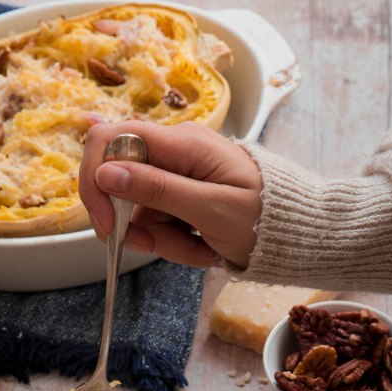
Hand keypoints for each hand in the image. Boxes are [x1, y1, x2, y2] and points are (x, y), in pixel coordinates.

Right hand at [78, 120, 262, 268]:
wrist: (296, 232)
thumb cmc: (264, 217)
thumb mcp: (210, 208)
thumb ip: (157, 189)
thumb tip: (105, 172)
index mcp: (181, 142)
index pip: (110, 140)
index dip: (95, 181)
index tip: (108, 226)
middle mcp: (173, 152)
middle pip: (121, 185)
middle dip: (137, 225)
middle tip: (161, 246)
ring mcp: (176, 176)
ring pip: (140, 213)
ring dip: (163, 241)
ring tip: (202, 248)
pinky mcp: (180, 197)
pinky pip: (157, 224)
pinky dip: (175, 243)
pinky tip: (204, 247)